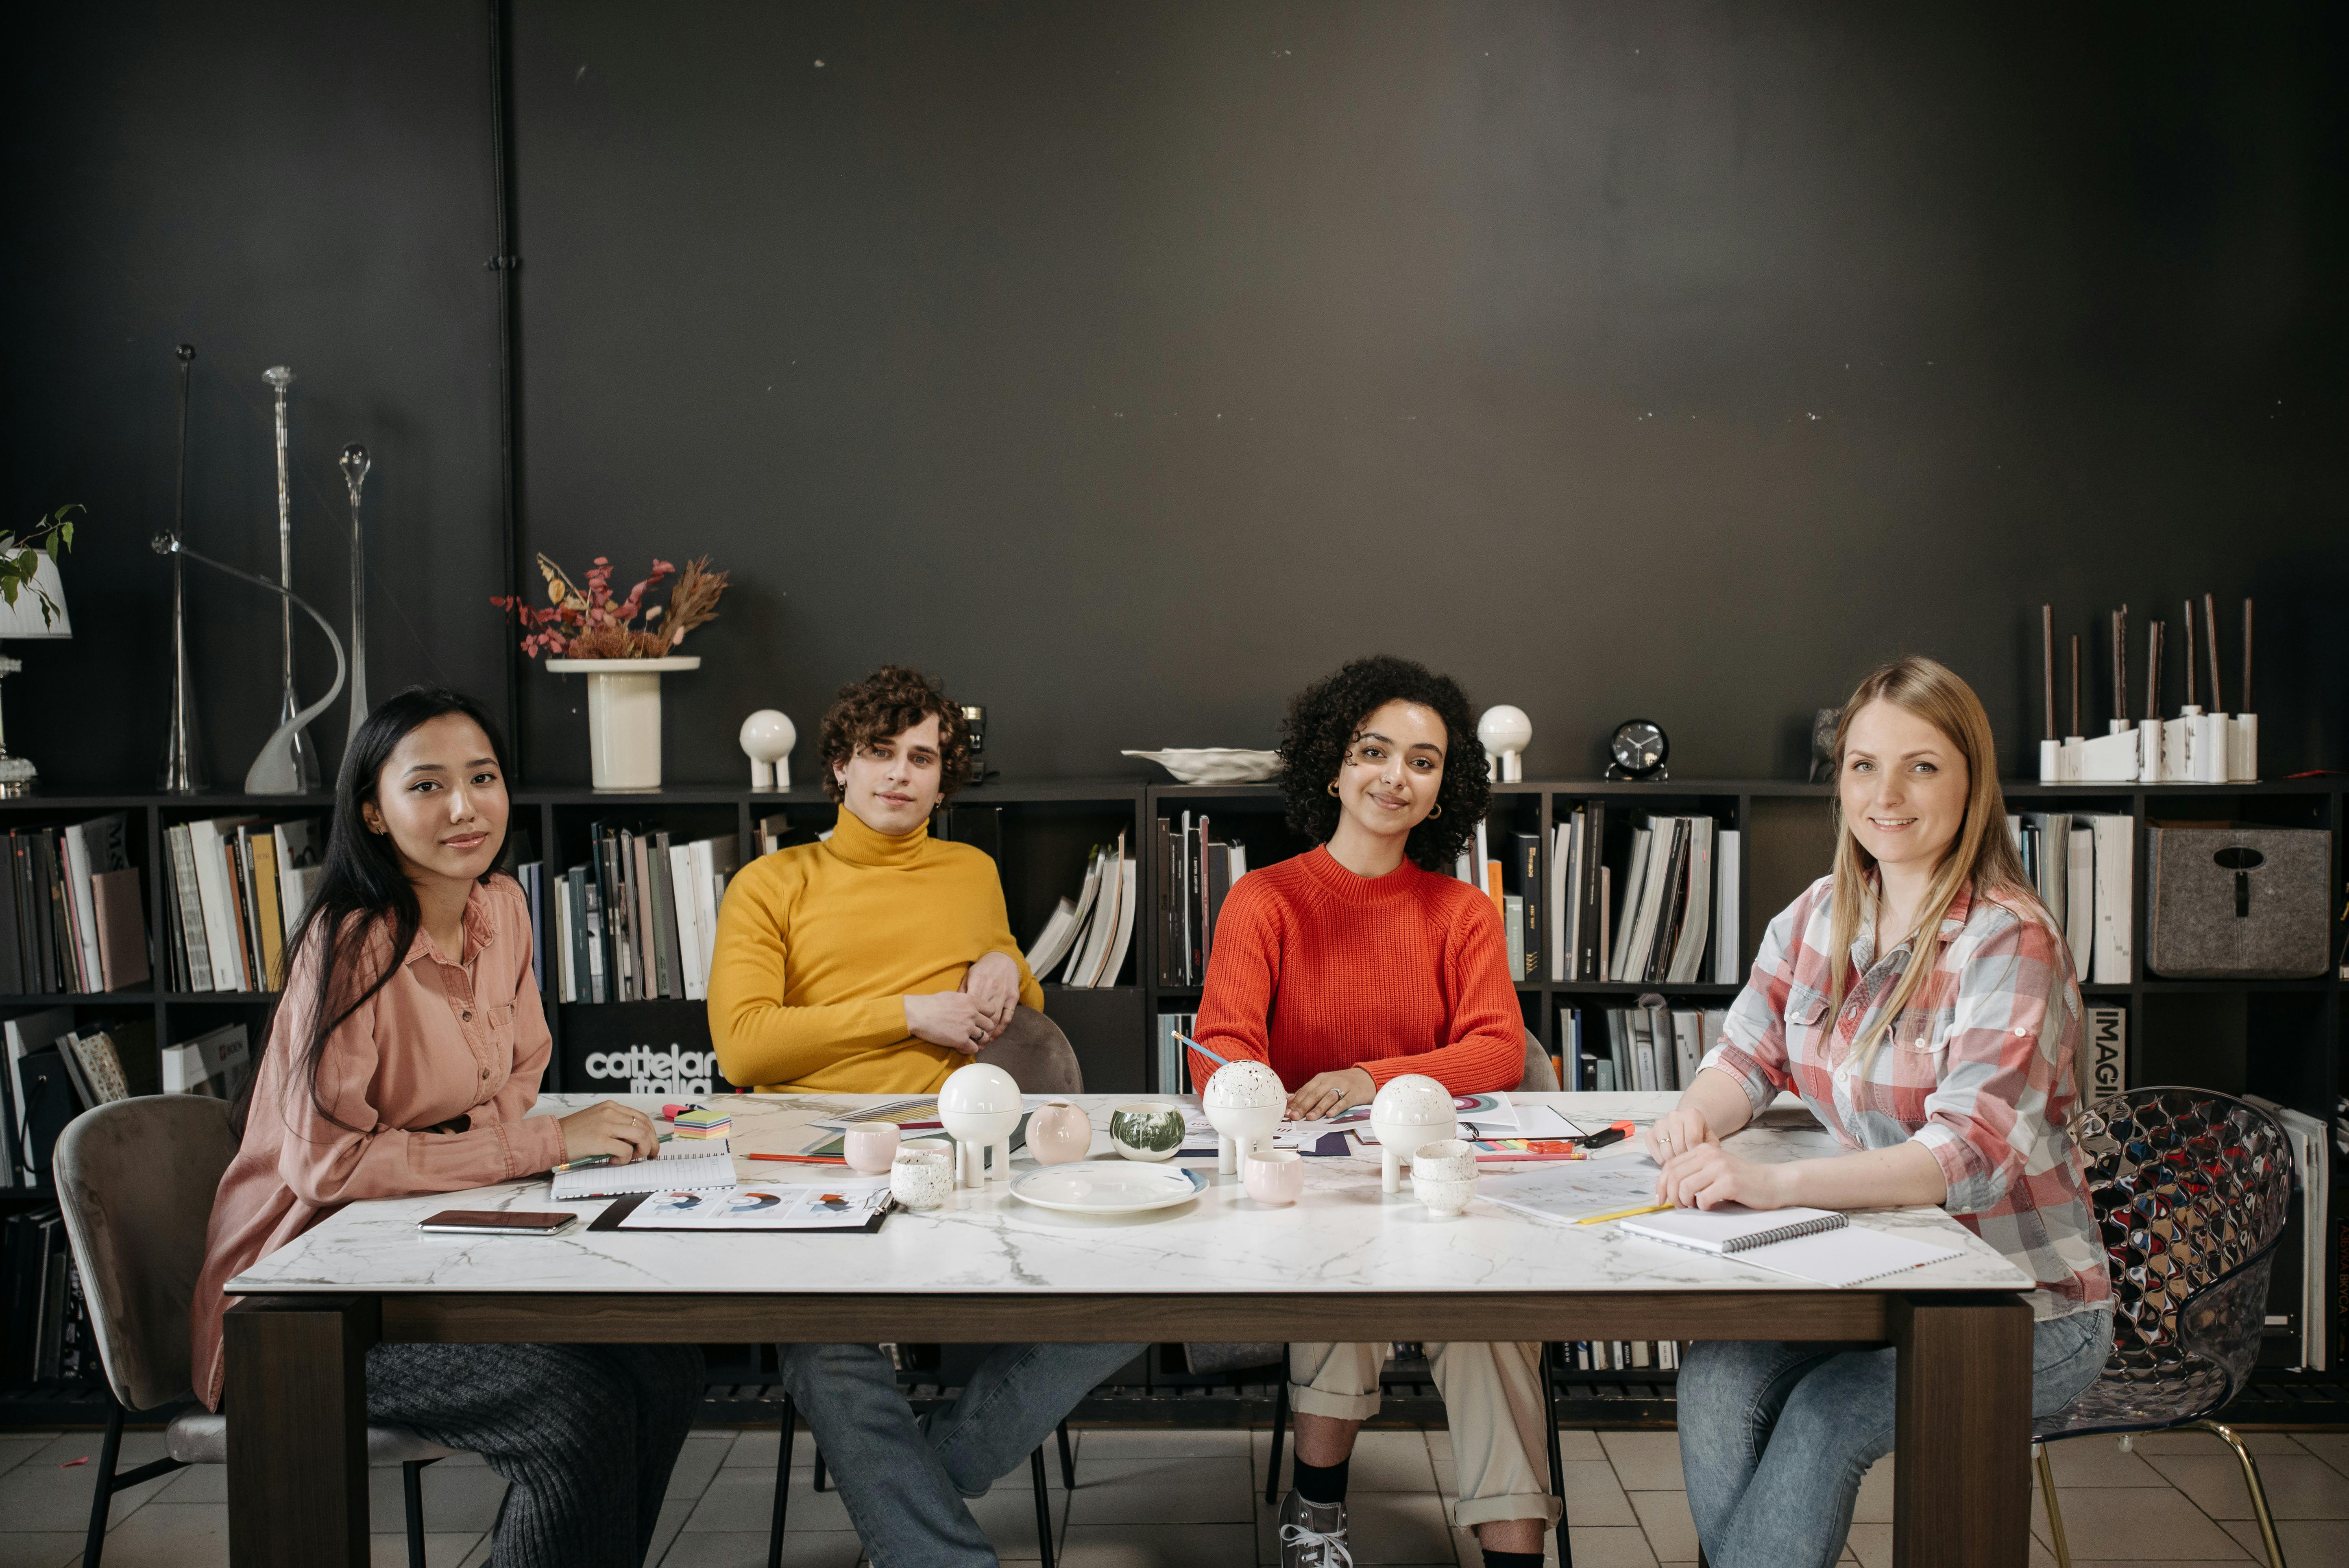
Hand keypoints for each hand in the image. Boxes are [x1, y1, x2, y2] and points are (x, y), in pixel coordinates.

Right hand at [556, 1100, 660, 1164]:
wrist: (553, 1138)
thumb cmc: (574, 1134)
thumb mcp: (598, 1121)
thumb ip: (616, 1125)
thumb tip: (637, 1140)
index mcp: (610, 1106)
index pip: (642, 1117)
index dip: (651, 1133)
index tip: (652, 1144)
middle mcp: (610, 1112)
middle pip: (645, 1126)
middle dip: (651, 1143)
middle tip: (649, 1155)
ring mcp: (606, 1125)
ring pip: (641, 1136)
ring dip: (641, 1150)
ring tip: (630, 1157)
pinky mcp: (601, 1140)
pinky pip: (625, 1150)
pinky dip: (625, 1159)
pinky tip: (614, 1160)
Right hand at [905, 990, 995, 1054]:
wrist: (917, 1013)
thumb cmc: (931, 1003)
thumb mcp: (952, 995)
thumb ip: (965, 1001)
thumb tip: (971, 1006)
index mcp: (971, 1000)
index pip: (991, 1010)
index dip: (987, 1016)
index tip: (980, 1019)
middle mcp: (972, 1013)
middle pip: (990, 1025)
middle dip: (984, 1030)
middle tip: (976, 1032)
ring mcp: (967, 1027)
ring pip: (984, 1038)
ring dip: (978, 1041)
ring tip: (970, 1041)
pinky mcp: (960, 1040)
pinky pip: (974, 1049)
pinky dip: (969, 1049)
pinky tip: (962, 1047)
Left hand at [961, 952, 1021, 1042]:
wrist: (1003, 958)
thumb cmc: (983, 968)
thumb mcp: (969, 976)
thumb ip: (962, 991)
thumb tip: (953, 1007)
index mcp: (978, 985)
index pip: (971, 1009)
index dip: (966, 1023)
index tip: (960, 1034)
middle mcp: (991, 990)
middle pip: (983, 1017)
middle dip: (977, 1032)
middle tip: (971, 1045)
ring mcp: (1003, 994)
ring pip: (996, 1019)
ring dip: (989, 1033)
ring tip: (981, 1044)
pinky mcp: (1013, 997)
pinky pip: (1008, 1016)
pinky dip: (1001, 1028)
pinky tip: (995, 1036)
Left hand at [1287, 1067, 1376, 1121]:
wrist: (1366, 1077)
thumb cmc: (1342, 1082)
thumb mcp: (1325, 1083)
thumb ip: (1309, 1092)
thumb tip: (1291, 1101)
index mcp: (1321, 1078)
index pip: (1305, 1090)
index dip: (1296, 1101)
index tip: (1288, 1111)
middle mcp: (1330, 1081)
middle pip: (1315, 1094)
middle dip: (1303, 1106)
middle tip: (1295, 1116)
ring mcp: (1343, 1087)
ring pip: (1328, 1098)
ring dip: (1318, 1108)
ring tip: (1310, 1118)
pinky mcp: (1354, 1094)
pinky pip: (1344, 1102)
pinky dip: (1337, 1108)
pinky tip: (1330, 1115)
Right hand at [1641, 1104, 1715, 1165]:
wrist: (1686, 1124)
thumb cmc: (1699, 1134)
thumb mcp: (1710, 1139)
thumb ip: (1712, 1148)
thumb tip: (1703, 1158)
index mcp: (1692, 1113)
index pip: (1692, 1140)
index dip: (1696, 1152)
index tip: (1698, 1156)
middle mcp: (1674, 1115)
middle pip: (1679, 1147)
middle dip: (1685, 1158)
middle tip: (1689, 1159)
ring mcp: (1660, 1123)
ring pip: (1666, 1153)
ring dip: (1674, 1160)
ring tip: (1681, 1158)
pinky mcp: (1649, 1132)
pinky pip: (1655, 1154)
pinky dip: (1663, 1160)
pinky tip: (1671, 1157)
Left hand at [1654, 1142, 1790, 1210]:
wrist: (1772, 1183)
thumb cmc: (1742, 1180)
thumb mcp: (1714, 1169)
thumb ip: (1693, 1173)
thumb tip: (1667, 1189)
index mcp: (1702, 1150)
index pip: (1670, 1166)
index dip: (1661, 1184)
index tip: (1659, 1199)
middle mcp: (1709, 1155)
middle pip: (1674, 1176)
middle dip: (1671, 1196)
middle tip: (1679, 1206)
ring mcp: (1720, 1168)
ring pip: (1685, 1187)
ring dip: (1685, 1202)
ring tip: (1694, 1206)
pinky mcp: (1730, 1183)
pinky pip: (1704, 1198)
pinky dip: (1703, 1206)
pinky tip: (1711, 1205)